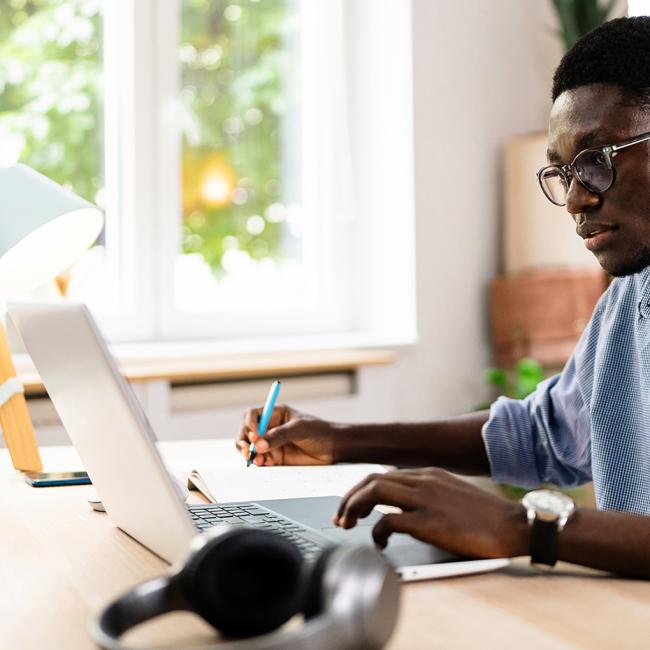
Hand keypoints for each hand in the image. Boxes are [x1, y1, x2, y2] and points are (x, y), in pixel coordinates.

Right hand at [236, 405, 336, 465]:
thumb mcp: (300, 429)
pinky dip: (259, 462)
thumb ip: (280, 435)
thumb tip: (259, 444)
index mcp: (275, 413)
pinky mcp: (275, 457)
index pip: (253, 415)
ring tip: (258, 460)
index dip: (250, 424)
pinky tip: (267, 463)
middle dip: (244, 441)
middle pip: (246, 432)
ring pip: (250, 447)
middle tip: (248, 450)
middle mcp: (270, 427)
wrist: (333, 448)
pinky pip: (260, 460)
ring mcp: (271, 443)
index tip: (254, 435)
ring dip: (249, 453)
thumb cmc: (319, 432)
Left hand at [334, 467, 528, 557]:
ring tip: (349, 525)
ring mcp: (425, 499)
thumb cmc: (486, 516)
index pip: (383, 474)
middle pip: (371, 479)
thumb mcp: (452, 493)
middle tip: (340, 518)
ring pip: (374, 490)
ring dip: (354, 507)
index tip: (351, 506)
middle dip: (349, 497)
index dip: (361, 490)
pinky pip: (389, 520)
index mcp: (428, 474)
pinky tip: (380, 543)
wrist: (514, 526)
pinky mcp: (430, 521)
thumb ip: (428, 493)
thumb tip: (405, 507)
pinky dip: (377, 531)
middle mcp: (423, 481)